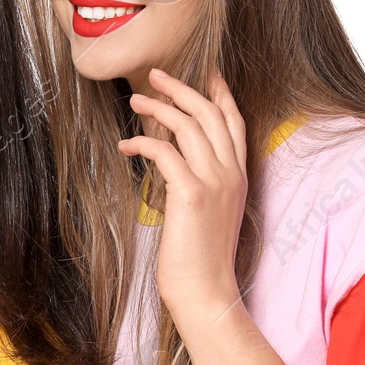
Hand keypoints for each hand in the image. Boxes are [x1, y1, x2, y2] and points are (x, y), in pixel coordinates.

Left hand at [117, 68, 247, 319]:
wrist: (206, 291)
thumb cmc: (200, 257)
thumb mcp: (209, 211)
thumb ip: (201, 181)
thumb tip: (173, 159)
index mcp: (239, 176)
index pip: (234, 121)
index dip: (219, 93)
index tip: (204, 72)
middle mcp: (231, 173)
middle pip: (210, 114)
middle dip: (182, 88)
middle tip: (155, 75)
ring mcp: (215, 182)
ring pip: (188, 125)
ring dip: (159, 108)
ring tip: (135, 102)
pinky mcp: (191, 194)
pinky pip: (165, 152)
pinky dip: (142, 143)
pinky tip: (125, 146)